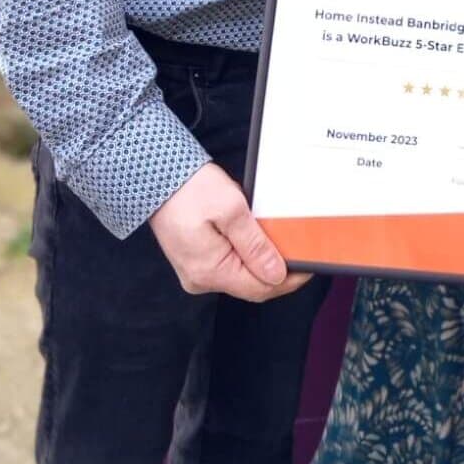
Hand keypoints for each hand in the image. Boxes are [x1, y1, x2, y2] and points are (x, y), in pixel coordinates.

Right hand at [149, 162, 310, 302]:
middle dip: (275, 269)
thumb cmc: (190, 188)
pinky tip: (251, 236)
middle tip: (295, 248)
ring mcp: (195, 271)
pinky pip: (227, 264)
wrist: (155, 174)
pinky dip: (244, 253)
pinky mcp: (194, 260)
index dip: (288, 279)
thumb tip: (276, 274)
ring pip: (239, 274)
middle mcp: (200, 279)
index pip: (260, 288)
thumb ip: (255, 245)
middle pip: (250, 284)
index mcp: (210, 271)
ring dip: (259, 259)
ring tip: (274, 237)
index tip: (307, 266)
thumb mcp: (231, 210)